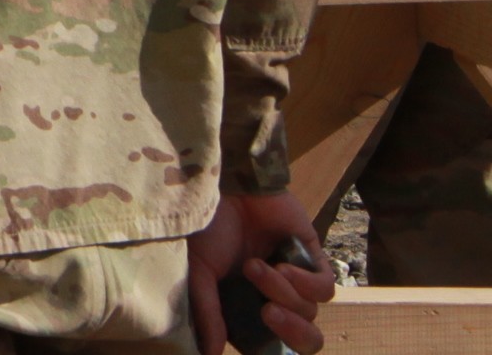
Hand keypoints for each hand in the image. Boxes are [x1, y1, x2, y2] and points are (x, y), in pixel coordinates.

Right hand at [191, 192, 330, 354]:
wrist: (222, 186)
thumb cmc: (204, 227)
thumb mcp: (199, 272)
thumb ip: (208, 312)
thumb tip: (210, 353)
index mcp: (249, 307)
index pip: (276, 344)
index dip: (276, 346)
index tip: (259, 330)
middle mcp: (275, 298)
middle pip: (307, 339)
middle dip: (294, 332)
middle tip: (268, 314)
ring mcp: (296, 278)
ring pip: (311, 311)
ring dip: (283, 293)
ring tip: (255, 266)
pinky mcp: (313, 258)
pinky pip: (325, 288)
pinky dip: (305, 283)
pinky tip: (282, 266)